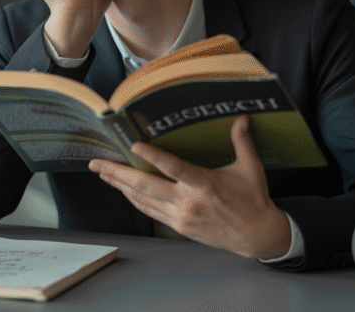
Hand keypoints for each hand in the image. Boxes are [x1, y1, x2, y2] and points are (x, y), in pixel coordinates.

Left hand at [88, 115, 291, 259]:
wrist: (257, 236)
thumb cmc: (253, 200)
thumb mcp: (250, 169)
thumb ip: (241, 142)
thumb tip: (241, 118)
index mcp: (205, 185)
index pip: (174, 168)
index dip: (153, 157)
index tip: (134, 146)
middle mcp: (189, 202)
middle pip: (145, 186)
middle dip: (117, 173)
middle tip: (97, 163)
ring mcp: (181, 216)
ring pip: (142, 199)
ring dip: (120, 185)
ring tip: (103, 173)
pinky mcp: (178, 227)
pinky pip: (150, 210)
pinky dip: (134, 198)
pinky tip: (123, 189)